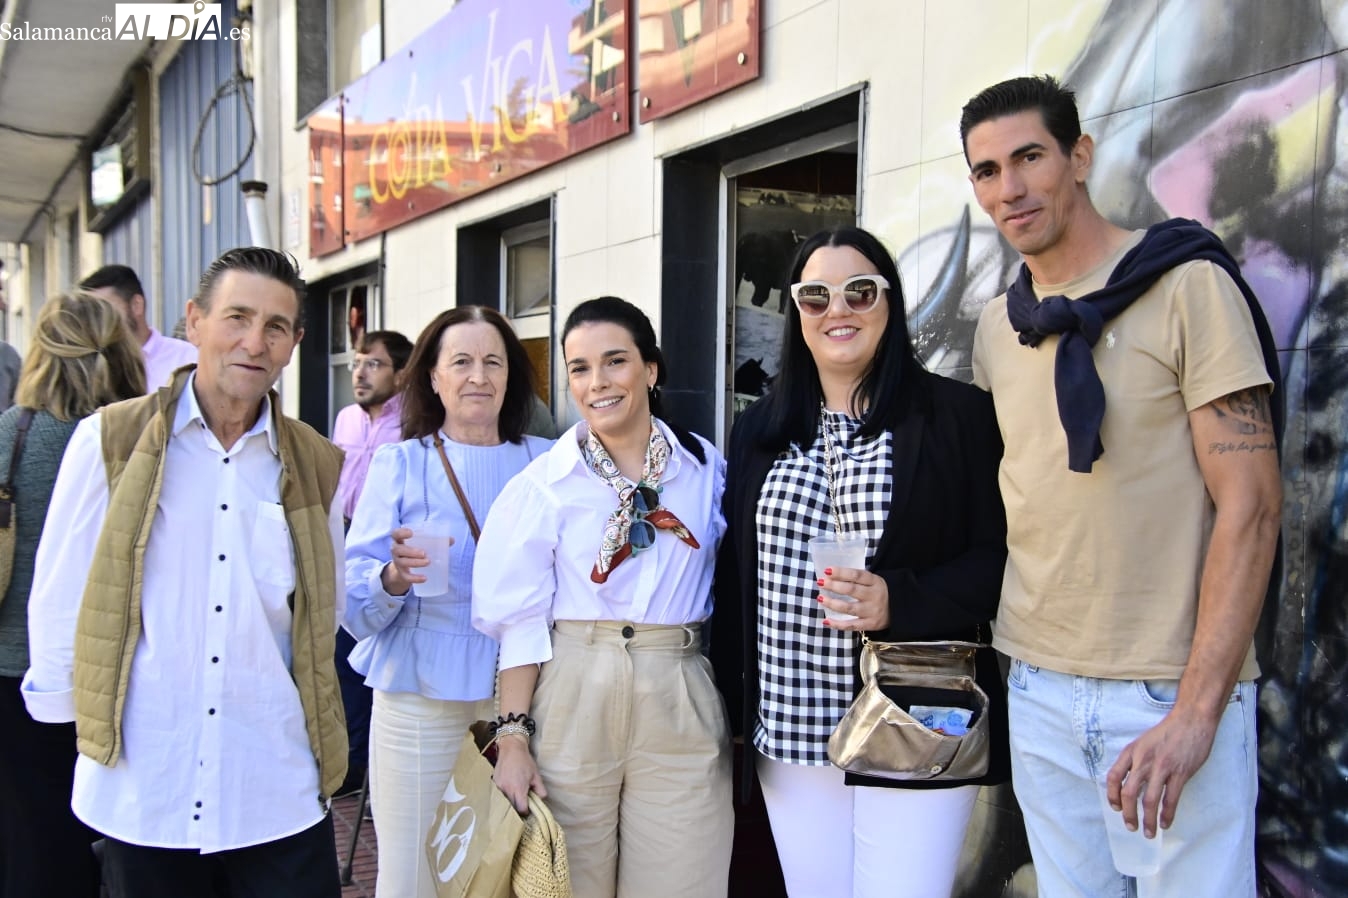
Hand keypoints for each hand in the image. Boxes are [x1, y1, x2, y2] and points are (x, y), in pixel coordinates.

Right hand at [380, 527, 452, 594]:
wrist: (405, 567)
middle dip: (411, 551)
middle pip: (398, 550)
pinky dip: (415, 578)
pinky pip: (406, 577)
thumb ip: (435, 540)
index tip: (411, 533)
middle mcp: (396, 550)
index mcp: (400, 540)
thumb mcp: (422, 544)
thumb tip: (451, 539)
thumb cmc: (415, 550)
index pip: (395, 534)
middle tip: (424, 553)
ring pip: (402, 562)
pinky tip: (424, 578)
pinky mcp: (401, 574)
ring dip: (415, 563)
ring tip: (428, 562)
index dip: (401, 533)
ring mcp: (397, 562)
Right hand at [492, 734, 546, 813]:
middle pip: (512, 808)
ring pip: (504, 802)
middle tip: (523, 804)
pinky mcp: (494, 783)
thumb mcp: (536, 775)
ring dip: (510, 802)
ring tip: (516, 796)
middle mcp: (507, 789)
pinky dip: (504, 796)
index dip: (526, 811)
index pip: (521, 809)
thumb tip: (541, 800)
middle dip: (518, 808)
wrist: (511, 748)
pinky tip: (509, 789)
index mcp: (518, 788)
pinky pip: (499, 795)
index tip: (528, 809)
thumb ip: (540, 790)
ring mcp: (498, 787)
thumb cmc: (525, 761)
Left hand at [817, 567, 889, 631]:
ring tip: (820, 598)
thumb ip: (857, 579)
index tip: (827, 570)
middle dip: (834, 586)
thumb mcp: (874, 581)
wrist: (900, 610)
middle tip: (820, 582)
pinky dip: (838, 624)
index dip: (841, 572)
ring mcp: (872, 611)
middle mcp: (874, 596)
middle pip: (851, 590)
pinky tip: (826, 621)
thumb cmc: (880, 592)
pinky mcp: (870, 624)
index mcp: (875, 581)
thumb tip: (831, 576)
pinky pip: (852, 625)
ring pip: (849, 608)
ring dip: (832, 603)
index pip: (857, 575)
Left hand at [1105, 710, 1218, 837]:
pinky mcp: (1180, 773)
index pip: (1113, 776)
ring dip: (1147, 820)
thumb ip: (1135, 760)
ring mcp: (1162, 767)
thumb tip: (1129, 783)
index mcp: (1131, 751)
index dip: (1112, 795)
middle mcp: (1143, 760)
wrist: (1191, 719)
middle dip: (1128, 814)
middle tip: (1130, 827)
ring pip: (1149, 800)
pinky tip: (1166, 823)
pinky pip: (1171, 799)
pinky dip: (1167, 815)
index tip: (1116, 808)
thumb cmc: (1167, 732)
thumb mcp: (1143, 742)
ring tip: (1149, 833)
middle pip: (1128, 793)